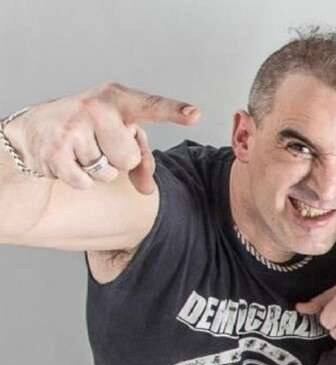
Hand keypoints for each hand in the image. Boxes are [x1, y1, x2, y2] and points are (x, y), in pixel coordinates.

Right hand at [6, 82, 199, 192]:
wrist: (33, 128)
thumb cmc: (88, 129)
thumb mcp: (119, 133)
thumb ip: (142, 158)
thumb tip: (147, 190)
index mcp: (117, 98)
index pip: (150, 106)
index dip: (173, 111)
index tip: (195, 115)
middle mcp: (95, 107)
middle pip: (129, 158)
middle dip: (116, 160)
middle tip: (97, 143)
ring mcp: (72, 127)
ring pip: (107, 173)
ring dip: (96, 169)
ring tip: (79, 149)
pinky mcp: (55, 150)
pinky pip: (86, 182)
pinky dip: (79, 179)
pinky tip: (65, 159)